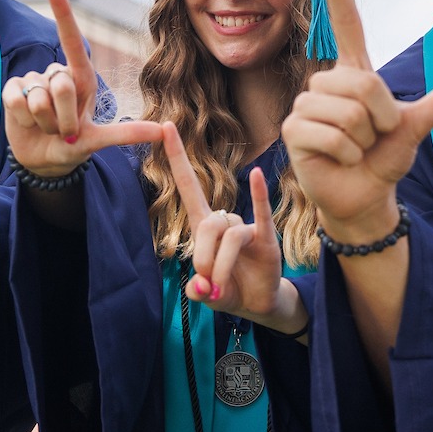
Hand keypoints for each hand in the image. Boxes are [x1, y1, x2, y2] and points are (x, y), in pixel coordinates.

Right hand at [3, 0, 162, 177]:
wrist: (44, 161)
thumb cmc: (74, 145)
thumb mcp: (99, 141)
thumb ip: (127, 134)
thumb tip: (164, 131)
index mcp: (81, 77)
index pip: (72, 41)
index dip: (63, 14)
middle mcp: (57, 74)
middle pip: (61, 84)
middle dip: (64, 118)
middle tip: (64, 131)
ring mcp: (32, 81)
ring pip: (38, 97)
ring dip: (44, 122)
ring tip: (47, 128)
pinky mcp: (11, 91)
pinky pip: (16, 101)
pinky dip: (24, 119)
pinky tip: (27, 123)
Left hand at [167, 135, 296, 329]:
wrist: (256, 305)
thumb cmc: (227, 290)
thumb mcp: (206, 294)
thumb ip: (198, 290)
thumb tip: (203, 287)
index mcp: (204, 226)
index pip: (188, 185)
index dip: (177, 157)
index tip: (166, 127)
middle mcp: (224, 222)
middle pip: (208, 223)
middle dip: (204, 255)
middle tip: (206, 284)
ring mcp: (247, 228)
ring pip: (231, 236)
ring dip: (222, 265)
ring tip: (221, 289)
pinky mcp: (266, 239)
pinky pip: (261, 213)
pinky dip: (258, 194)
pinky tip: (258, 175)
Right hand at [280, 0, 432, 243]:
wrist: (365, 196)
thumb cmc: (387, 157)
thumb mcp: (419, 124)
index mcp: (354, 72)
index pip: (345, 22)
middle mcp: (326, 83)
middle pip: (365, 83)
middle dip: (381, 117)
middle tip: (374, 136)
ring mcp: (305, 105)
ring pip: (348, 111)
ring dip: (364, 139)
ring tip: (357, 148)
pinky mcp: (292, 131)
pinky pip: (331, 134)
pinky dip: (347, 152)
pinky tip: (341, 160)